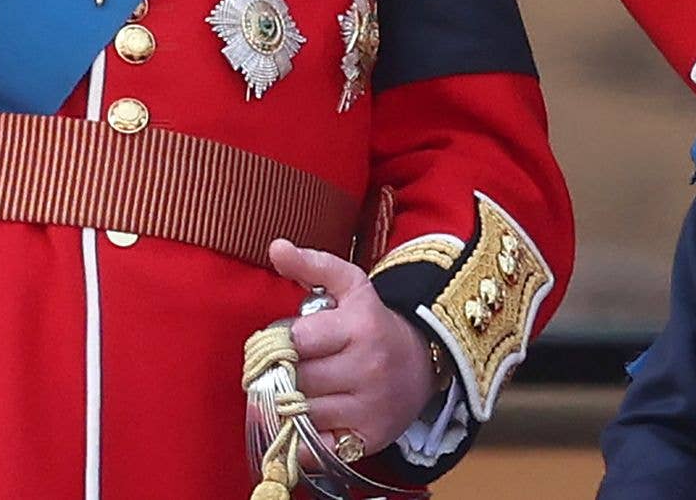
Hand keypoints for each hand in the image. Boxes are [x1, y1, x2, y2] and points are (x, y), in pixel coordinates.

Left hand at [267, 238, 441, 455]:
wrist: (420, 363)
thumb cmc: (371, 322)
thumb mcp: (349, 285)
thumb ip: (311, 264)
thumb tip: (275, 247)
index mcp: (359, 328)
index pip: (297, 341)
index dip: (278, 343)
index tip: (278, 343)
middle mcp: (368, 369)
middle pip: (298, 379)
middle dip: (281, 374)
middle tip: (280, 369)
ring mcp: (370, 408)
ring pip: (304, 414)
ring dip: (288, 405)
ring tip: (290, 391)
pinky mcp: (368, 441)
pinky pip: (317, 448)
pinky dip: (302, 439)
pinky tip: (302, 422)